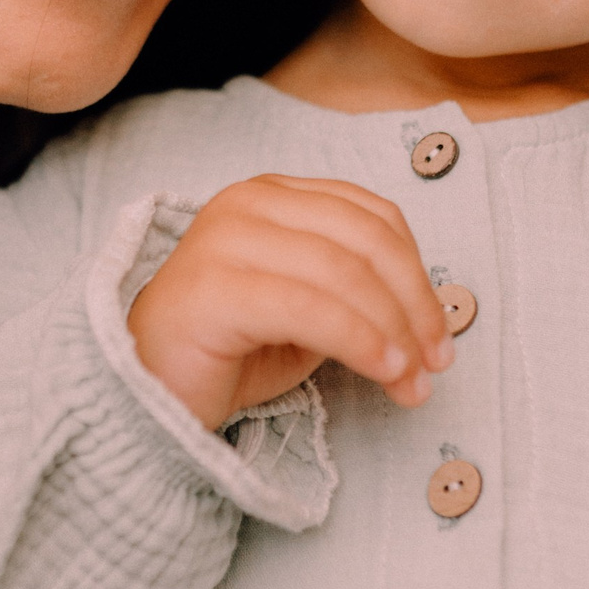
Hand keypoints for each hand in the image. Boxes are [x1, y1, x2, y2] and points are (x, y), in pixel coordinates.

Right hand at [128, 174, 452, 432]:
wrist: (150, 391)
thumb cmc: (229, 352)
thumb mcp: (309, 309)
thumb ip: (357, 292)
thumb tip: (428, 317)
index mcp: (273, 196)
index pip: (372, 217)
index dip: (418, 275)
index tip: (439, 336)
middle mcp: (247, 204)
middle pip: (366, 241)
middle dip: (413, 307)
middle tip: (433, 364)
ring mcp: (225, 240)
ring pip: (344, 274)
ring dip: (393, 333)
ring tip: (410, 381)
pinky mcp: (213, 288)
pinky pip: (310, 309)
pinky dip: (359, 341)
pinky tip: (381, 370)